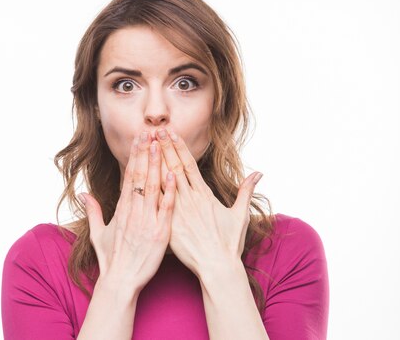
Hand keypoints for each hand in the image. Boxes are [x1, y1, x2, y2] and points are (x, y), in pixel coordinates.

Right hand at [80, 132, 175, 293]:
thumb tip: (84, 194)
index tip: (138, 139)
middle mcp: (134, 211)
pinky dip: (170, 191)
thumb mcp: (98, 234)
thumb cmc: (110, 259)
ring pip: (153, 187)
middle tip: (150, 133)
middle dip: (145, 153)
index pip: (129, 176)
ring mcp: (147, 221)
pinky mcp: (160, 233)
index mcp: (122, 209)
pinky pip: (166, 209)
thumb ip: (93, 211)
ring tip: (160, 145)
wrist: (120, 282)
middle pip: (140, 176)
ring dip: (157, 165)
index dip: (134, 156)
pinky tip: (174, 175)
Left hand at [156, 129, 262, 277]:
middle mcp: (190, 200)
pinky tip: (139, 177)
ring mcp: (178, 212)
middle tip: (155, 130)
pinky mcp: (170, 225)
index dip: (179, 147)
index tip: (171, 133)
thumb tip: (259, 173)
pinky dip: (149, 188)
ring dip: (154, 163)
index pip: (189, 164)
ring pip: (163, 183)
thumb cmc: (229, 243)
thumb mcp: (241, 214)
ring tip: (146, 147)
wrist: (218, 268)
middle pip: (174, 168)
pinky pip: (157, 203)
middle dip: (164, 148)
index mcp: (205, 195)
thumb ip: (246, 191)